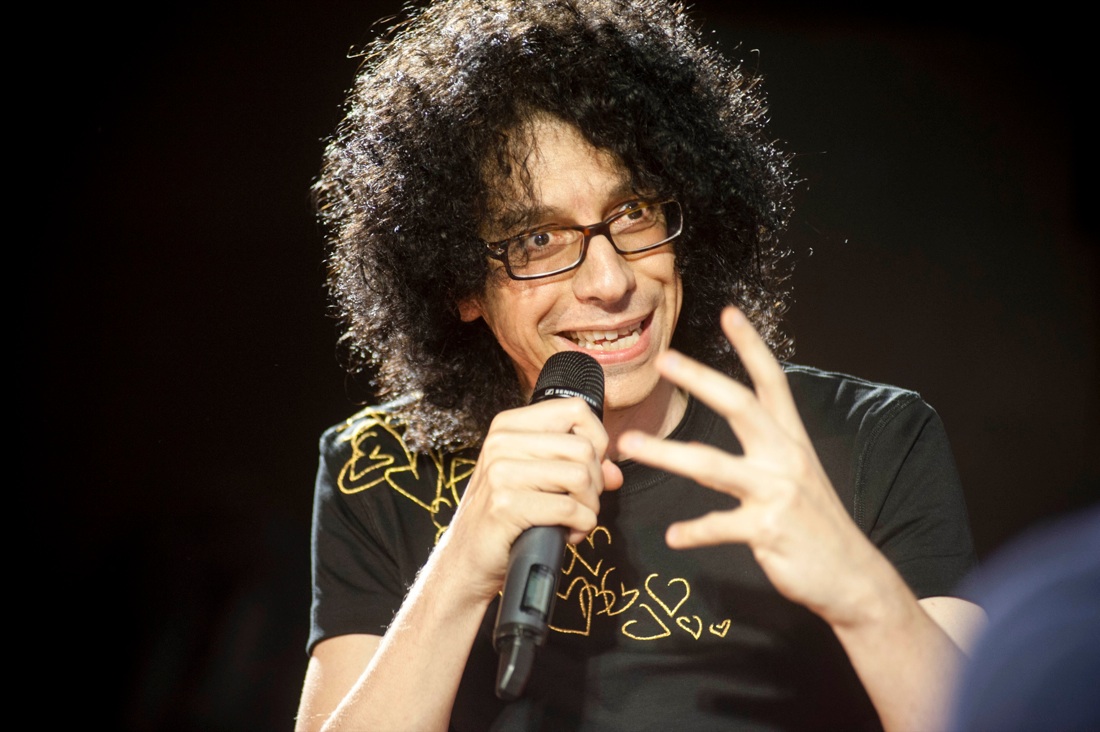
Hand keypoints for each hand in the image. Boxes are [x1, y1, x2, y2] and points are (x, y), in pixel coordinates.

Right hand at [446, 396, 623, 602]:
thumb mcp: (536, 481)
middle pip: (583, 448)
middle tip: (581, 504)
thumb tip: (614, 472)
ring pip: (580, 476)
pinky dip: (581, 526)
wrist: (465, 560)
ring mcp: (500, 472)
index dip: (596, 440)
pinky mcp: (504, 505)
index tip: (588, 468)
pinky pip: (569, 508)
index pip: (575, 410)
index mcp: (508, 426)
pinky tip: (568, 535)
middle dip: (595, 483)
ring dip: (590, 506)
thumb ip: (576, 467)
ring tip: (575, 520)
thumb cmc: (504, 518)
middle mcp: (501, 442)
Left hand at [617, 306, 884, 625]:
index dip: (751, 346)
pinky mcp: (768, 529)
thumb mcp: (798, 475)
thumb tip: (738, 419)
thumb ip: (768, 447)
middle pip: (740, 407)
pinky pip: (719, 526)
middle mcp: (785, 458)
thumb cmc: (815, 523)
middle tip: (665, 360)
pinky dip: (694, 532)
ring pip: (712, 466)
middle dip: (701, 380)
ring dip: (666, 453)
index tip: (729, 313)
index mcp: (791, 440)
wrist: (851, 576)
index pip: (771, 382)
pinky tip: (673, 535)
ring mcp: (777, 492)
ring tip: (629, 445)